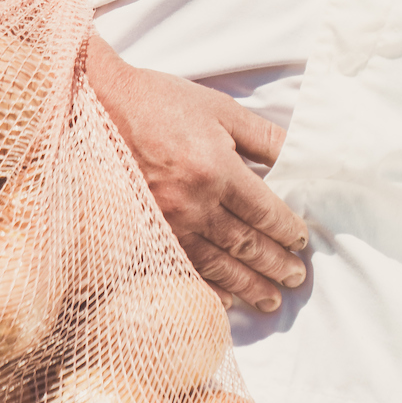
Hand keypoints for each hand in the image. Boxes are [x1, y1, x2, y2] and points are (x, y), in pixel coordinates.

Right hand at [86, 37, 309, 314]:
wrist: (99, 105)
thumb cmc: (161, 103)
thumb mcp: (220, 109)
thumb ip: (263, 136)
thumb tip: (301, 157)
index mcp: (217, 170)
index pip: (264, 212)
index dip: (287, 230)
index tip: (302, 241)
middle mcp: (193, 203)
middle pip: (245, 244)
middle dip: (275, 264)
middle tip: (295, 279)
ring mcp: (166, 222)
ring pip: (217, 264)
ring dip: (248, 284)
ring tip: (269, 298)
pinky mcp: (144, 231)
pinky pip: (181, 268)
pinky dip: (207, 288)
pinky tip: (224, 299)